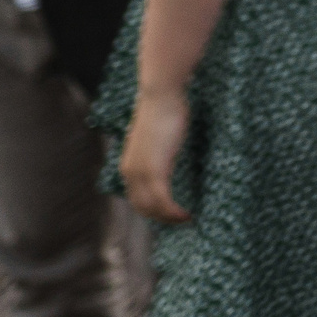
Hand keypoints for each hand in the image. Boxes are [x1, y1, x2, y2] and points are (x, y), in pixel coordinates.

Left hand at [119, 85, 193, 223]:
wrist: (160, 96)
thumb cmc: (163, 109)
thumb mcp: (156, 137)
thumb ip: (156, 150)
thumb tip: (166, 153)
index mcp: (128, 166)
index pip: (136, 199)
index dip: (152, 210)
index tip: (171, 213)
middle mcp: (130, 172)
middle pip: (143, 208)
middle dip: (161, 218)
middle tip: (181, 220)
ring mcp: (141, 173)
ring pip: (153, 208)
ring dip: (170, 218)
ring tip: (187, 219)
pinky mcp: (155, 171)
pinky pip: (164, 201)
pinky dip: (174, 212)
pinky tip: (188, 214)